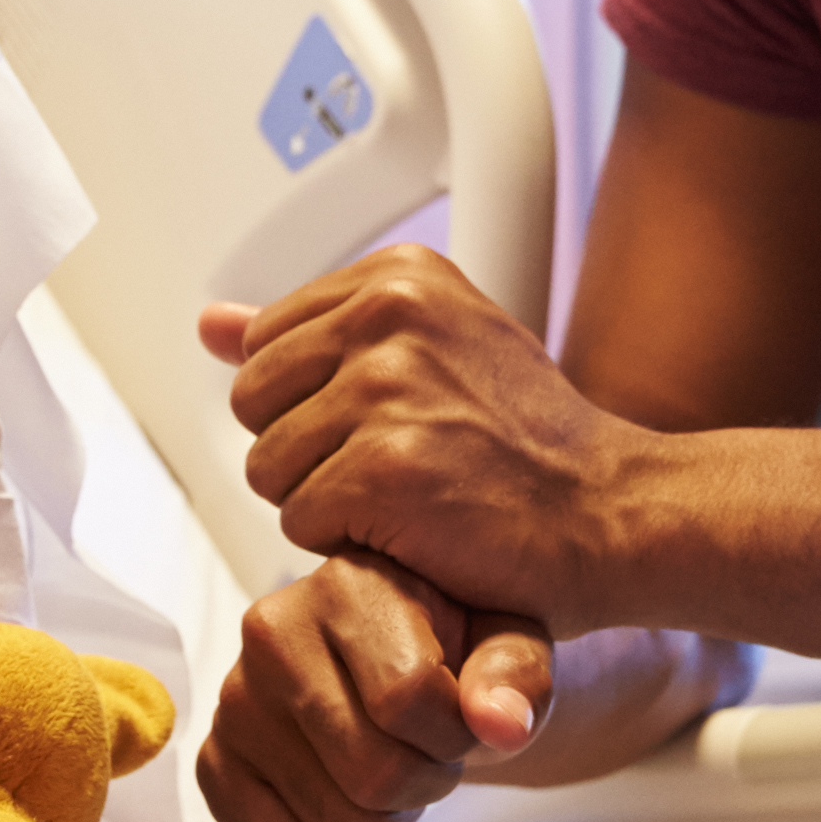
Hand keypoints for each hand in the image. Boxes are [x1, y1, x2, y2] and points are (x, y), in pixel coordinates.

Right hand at [199, 553, 552, 821]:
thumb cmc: (455, 653)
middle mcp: (271, 633)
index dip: (458, 738)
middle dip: (426, 785)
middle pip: (375, 774)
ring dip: (387, 821)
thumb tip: (500, 726)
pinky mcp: (214, 760)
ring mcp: (233, 701)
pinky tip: (347, 802)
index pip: (411, 702)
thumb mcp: (508, 642)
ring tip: (390, 772)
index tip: (463, 724)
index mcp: (346, 585)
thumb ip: (518, 675)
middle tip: (428, 758)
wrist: (387, 669)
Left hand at [201, 249, 648, 627]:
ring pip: (268, 467)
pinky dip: (349, 545)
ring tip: (408, 498)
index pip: (266, 345)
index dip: (315, 403)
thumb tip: (210, 323)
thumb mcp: (430, 352)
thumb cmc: (528, 445)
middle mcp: (389, 315)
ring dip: (327, 503)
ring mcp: (386, 389)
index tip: (393, 420)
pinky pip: (300, 521)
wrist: (609, 513)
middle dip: (308, 452)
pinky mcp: (382, 469)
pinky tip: (416, 531)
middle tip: (398, 467)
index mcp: (398, 276)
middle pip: (253, 402)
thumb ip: (313, 333)